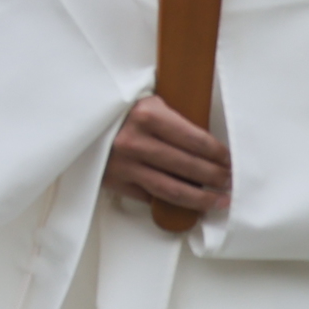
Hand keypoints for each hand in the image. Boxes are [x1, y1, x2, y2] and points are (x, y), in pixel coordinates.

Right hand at [106, 93, 231, 217]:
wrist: (78, 119)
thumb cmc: (118, 110)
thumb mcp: (145, 103)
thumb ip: (172, 120)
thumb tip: (208, 148)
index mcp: (147, 114)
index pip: (195, 140)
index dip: (218, 154)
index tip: (230, 160)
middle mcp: (136, 141)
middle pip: (189, 167)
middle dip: (216, 177)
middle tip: (231, 182)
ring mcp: (125, 165)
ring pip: (174, 190)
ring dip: (202, 199)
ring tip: (219, 201)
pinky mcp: (116, 182)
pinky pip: (152, 196)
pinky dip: (174, 203)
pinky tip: (189, 205)